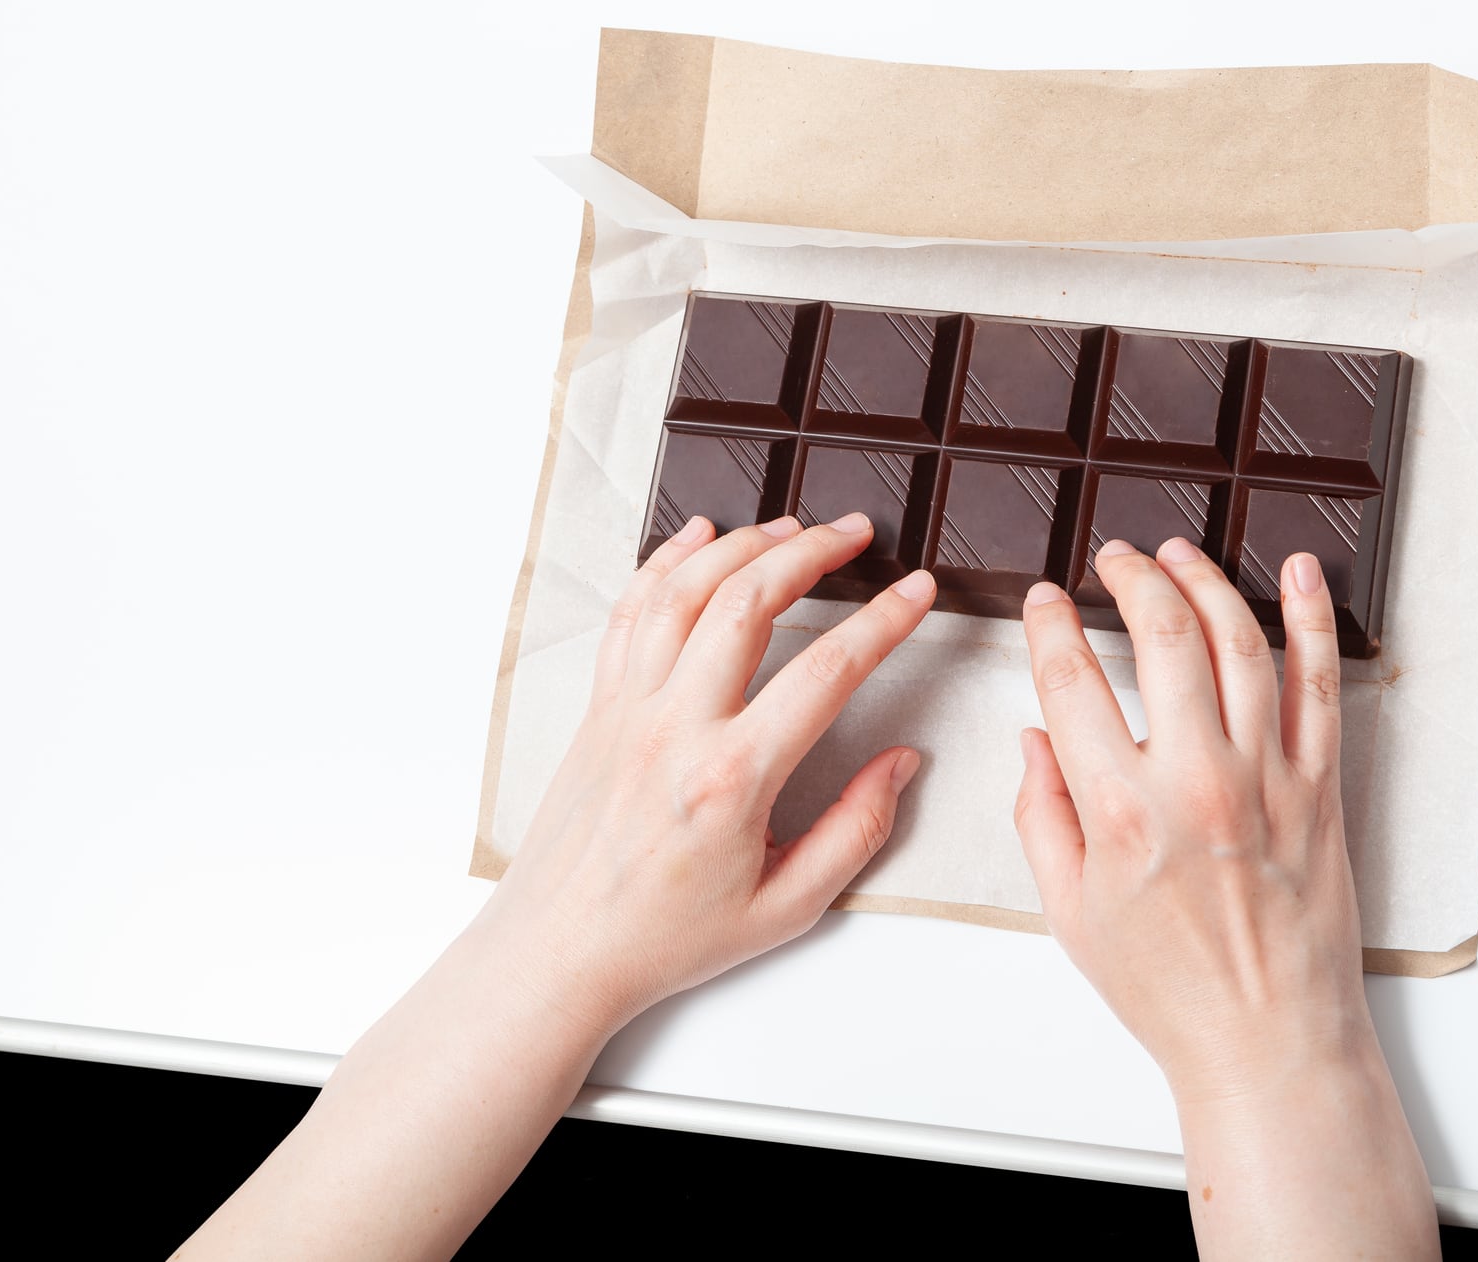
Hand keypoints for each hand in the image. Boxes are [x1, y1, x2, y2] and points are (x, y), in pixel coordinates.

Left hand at [478, 511, 935, 1035]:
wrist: (561, 952)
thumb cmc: (666, 937)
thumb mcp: (787, 907)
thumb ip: (856, 830)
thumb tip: (901, 764)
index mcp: (732, 779)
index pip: (826, 672)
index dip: (882, 622)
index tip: (916, 593)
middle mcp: (676, 729)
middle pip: (748, 603)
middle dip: (812, 552)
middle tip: (856, 533)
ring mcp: (630, 710)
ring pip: (684, 592)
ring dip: (743, 545)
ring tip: (792, 525)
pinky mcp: (601, 709)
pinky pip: (631, 614)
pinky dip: (665, 564)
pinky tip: (699, 537)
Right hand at [1013, 536, 1368, 1092]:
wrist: (1267, 1039)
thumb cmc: (1168, 987)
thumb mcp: (1069, 912)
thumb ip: (1040, 816)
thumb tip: (1032, 740)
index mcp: (1121, 812)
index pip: (1071, 682)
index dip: (1050, 626)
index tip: (1046, 602)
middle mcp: (1196, 781)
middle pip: (1162, 636)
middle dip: (1132, 578)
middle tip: (1116, 558)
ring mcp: (1266, 778)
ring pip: (1240, 643)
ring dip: (1205, 581)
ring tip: (1178, 555)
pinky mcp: (1319, 787)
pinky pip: (1320, 684)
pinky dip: (1312, 619)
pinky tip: (1295, 573)